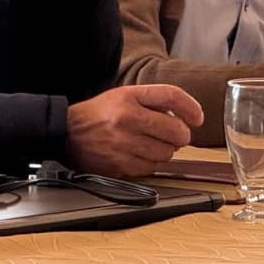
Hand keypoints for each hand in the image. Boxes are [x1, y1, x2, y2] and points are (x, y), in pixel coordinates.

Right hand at [64, 84, 203, 177]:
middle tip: (171, 134)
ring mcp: (124, 143)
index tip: (197, 118)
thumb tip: (185, 116)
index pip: (171, 96)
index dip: (191, 107)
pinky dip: (150, 163)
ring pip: (167, 152)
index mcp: (129, 97)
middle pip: (176, 130)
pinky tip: (138, 154)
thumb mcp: (123, 96)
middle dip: (179, 135)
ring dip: (165, 150)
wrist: (66, 134)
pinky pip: (152, 167)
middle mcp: (127, 118)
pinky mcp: (120, 164)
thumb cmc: (98, 115)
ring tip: (150, 144)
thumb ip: (153, 101)